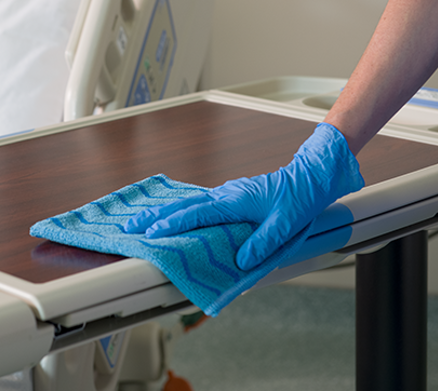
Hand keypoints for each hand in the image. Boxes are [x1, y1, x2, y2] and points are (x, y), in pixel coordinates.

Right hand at [124, 123, 364, 269]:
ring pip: (187, 203)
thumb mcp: (285, 225)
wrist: (308, 176)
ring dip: (162, 213)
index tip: (152, 232)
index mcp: (234, 201)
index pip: (196, 213)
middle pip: (182, 205)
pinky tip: (171, 216)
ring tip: (141, 222)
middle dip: (154, 216)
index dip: (172, 223)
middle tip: (130, 225)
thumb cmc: (298, 198)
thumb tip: (240, 261)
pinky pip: (196, 203)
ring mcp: (225, 194)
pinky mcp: (228, 197)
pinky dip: (178, 210)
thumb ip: (262, 243)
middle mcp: (225, 195)